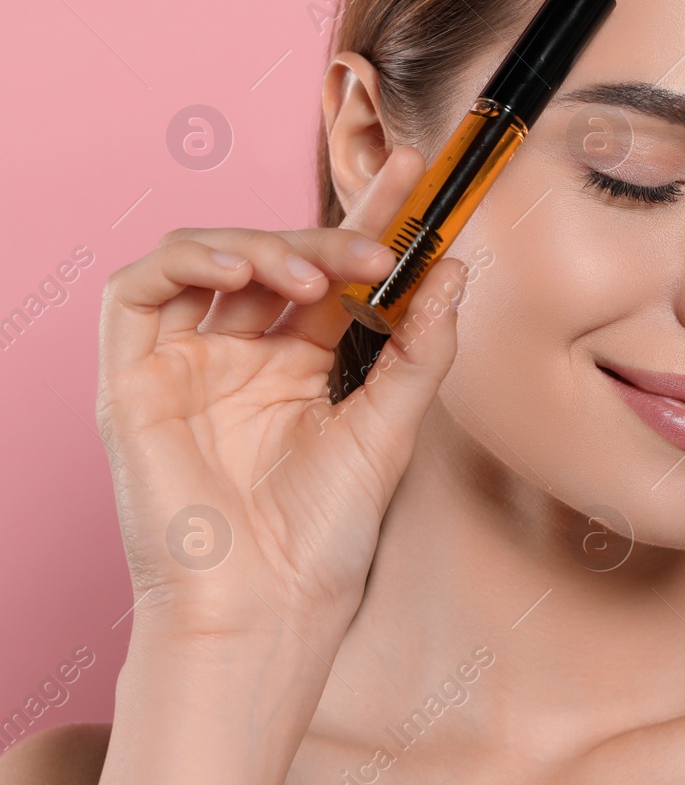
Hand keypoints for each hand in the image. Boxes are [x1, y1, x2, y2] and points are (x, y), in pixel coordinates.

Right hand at [95, 145, 463, 649]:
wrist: (265, 609)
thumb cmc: (322, 538)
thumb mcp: (389, 428)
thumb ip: (418, 348)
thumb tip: (453, 271)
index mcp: (301, 367)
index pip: (333, 275)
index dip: (367, 221)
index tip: (414, 175)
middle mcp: (240, 357)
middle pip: (276, 259)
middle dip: (328, 235)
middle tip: (379, 242)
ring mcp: (184, 366)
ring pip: (209, 260)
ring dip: (268, 246)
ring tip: (322, 272)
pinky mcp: (132, 380)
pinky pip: (140, 291)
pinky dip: (191, 261)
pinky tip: (246, 272)